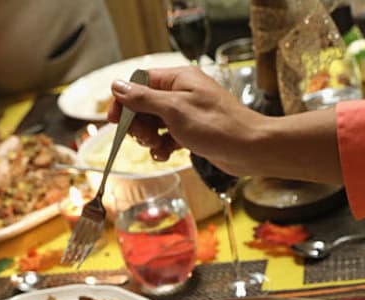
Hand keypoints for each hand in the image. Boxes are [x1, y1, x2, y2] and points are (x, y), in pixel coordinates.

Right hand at [108, 66, 264, 177]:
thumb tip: (117, 86)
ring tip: (157, 146)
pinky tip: (165, 156)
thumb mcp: (173, 109)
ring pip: (155, 122)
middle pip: (144, 104)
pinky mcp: (193, 131)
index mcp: (179, 78)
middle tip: (145, 137)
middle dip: (138, 123)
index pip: (139, 82)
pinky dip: (163, 147)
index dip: (124, 100)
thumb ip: (143, 98)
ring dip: (149, 137)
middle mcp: (183, 92)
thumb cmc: (217, 126)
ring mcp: (188, 112)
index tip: (115, 120)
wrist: (250, 149)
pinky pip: (168, 136)